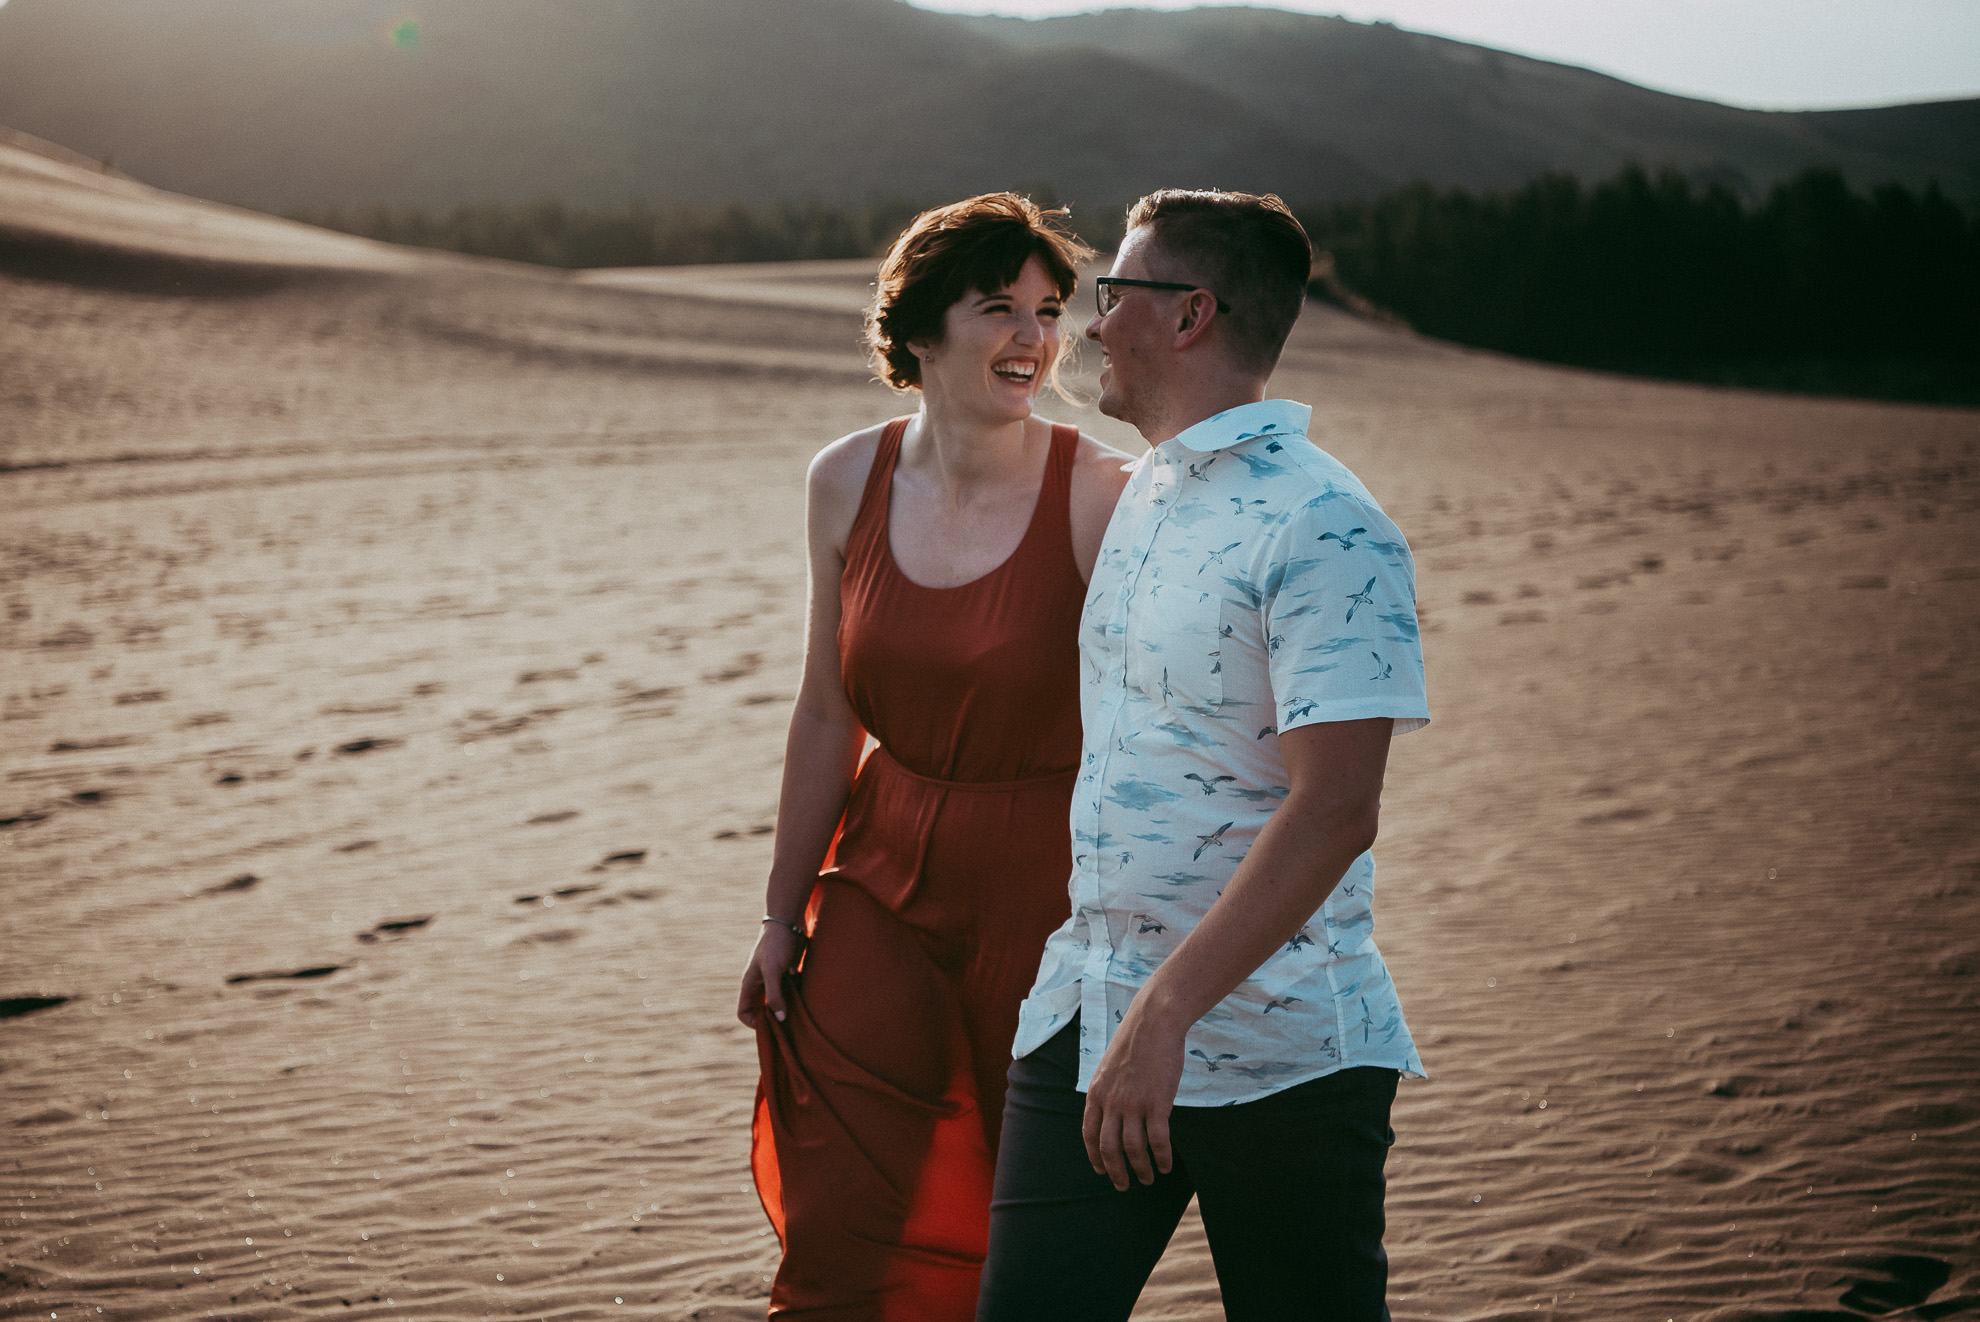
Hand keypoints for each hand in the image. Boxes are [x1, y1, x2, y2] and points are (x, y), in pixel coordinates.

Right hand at [736, 922, 803, 1028]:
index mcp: (750, 984)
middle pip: (760, 1010)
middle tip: (788, 1025)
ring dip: (785, 1009)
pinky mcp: (787, 974)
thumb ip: (774, 994)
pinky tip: (806, 1000)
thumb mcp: (773, 970)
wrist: (789, 921)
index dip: (754, 1022)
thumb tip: (779, 1019)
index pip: (744, 1012)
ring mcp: (773, 979)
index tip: (771, 1025)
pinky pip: (789, 993)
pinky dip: (795, 999)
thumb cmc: (776, 944)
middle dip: (772, 1019)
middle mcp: (760, 984)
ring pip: (776, 1002)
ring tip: (799, 1016)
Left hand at [1080, 1009, 1186, 1190]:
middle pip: (1109, 1148)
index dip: (1095, 1156)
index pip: (1089, 1133)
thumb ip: (1108, 1090)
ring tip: (1149, 1179)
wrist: (1153, 1023)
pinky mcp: (1157, 1104)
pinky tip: (1167, 1166)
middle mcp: (1111, 1102)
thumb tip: (1111, 1111)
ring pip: (1133, 1149)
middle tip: (1123, 1185)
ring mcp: (1133, 1104)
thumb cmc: (1135, 1041)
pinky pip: (1158, 1141)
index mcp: (1096, 1093)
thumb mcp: (1109, 1066)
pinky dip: (1162, 1157)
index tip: (1102, 1170)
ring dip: (1141, 1169)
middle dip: (1116, 1171)